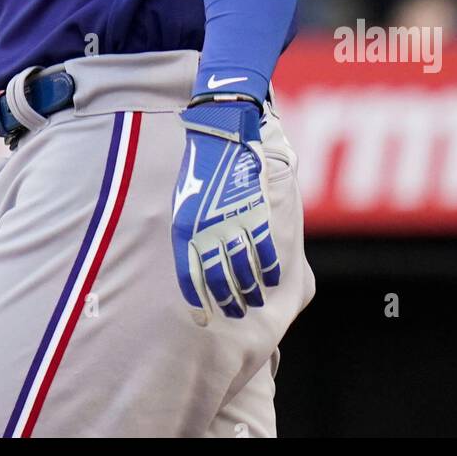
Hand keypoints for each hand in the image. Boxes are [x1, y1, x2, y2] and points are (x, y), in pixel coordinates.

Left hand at [171, 98, 279, 324]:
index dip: (198, 301)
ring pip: (245, 270)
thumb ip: (190, 230)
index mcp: (186, 230)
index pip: (190, 277)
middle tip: (234, 313)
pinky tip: (272, 279)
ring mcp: (234, 225)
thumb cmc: (198, 166)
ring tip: (253, 301)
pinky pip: (265, 251)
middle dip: (228, 301)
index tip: (203, 320)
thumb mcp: (184, 200)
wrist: (220, 134)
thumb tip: (196, 256)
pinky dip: (269, 268)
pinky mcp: (256, 215)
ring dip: (250, 291)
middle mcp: (209, 232)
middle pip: (219, 279)